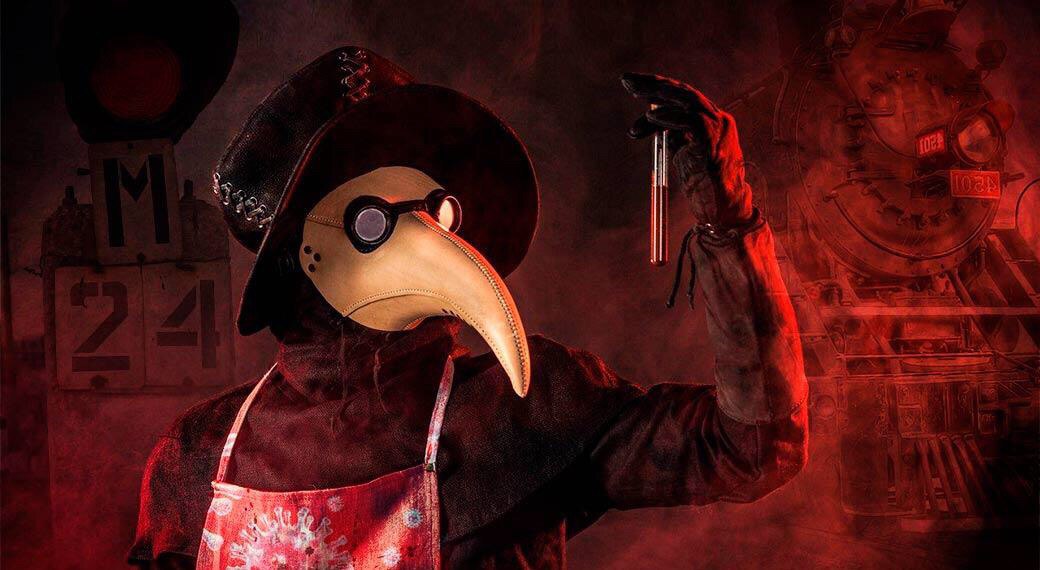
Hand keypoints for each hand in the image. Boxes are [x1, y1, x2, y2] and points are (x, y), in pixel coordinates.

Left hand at [622, 72, 752, 225]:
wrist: (724, 209)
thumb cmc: (703, 186)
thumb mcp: (682, 152)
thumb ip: (671, 134)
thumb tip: (649, 118)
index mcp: (713, 121)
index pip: (684, 97)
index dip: (658, 89)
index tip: (634, 85)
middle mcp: (719, 120)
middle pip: (684, 93)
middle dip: (654, 84)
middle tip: (626, 80)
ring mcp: (719, 129)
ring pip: (688, 100)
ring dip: (659, 93)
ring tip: (635, 89)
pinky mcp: (714, 142)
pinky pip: (691, 121)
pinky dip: (669, 117)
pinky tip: (651, 116)